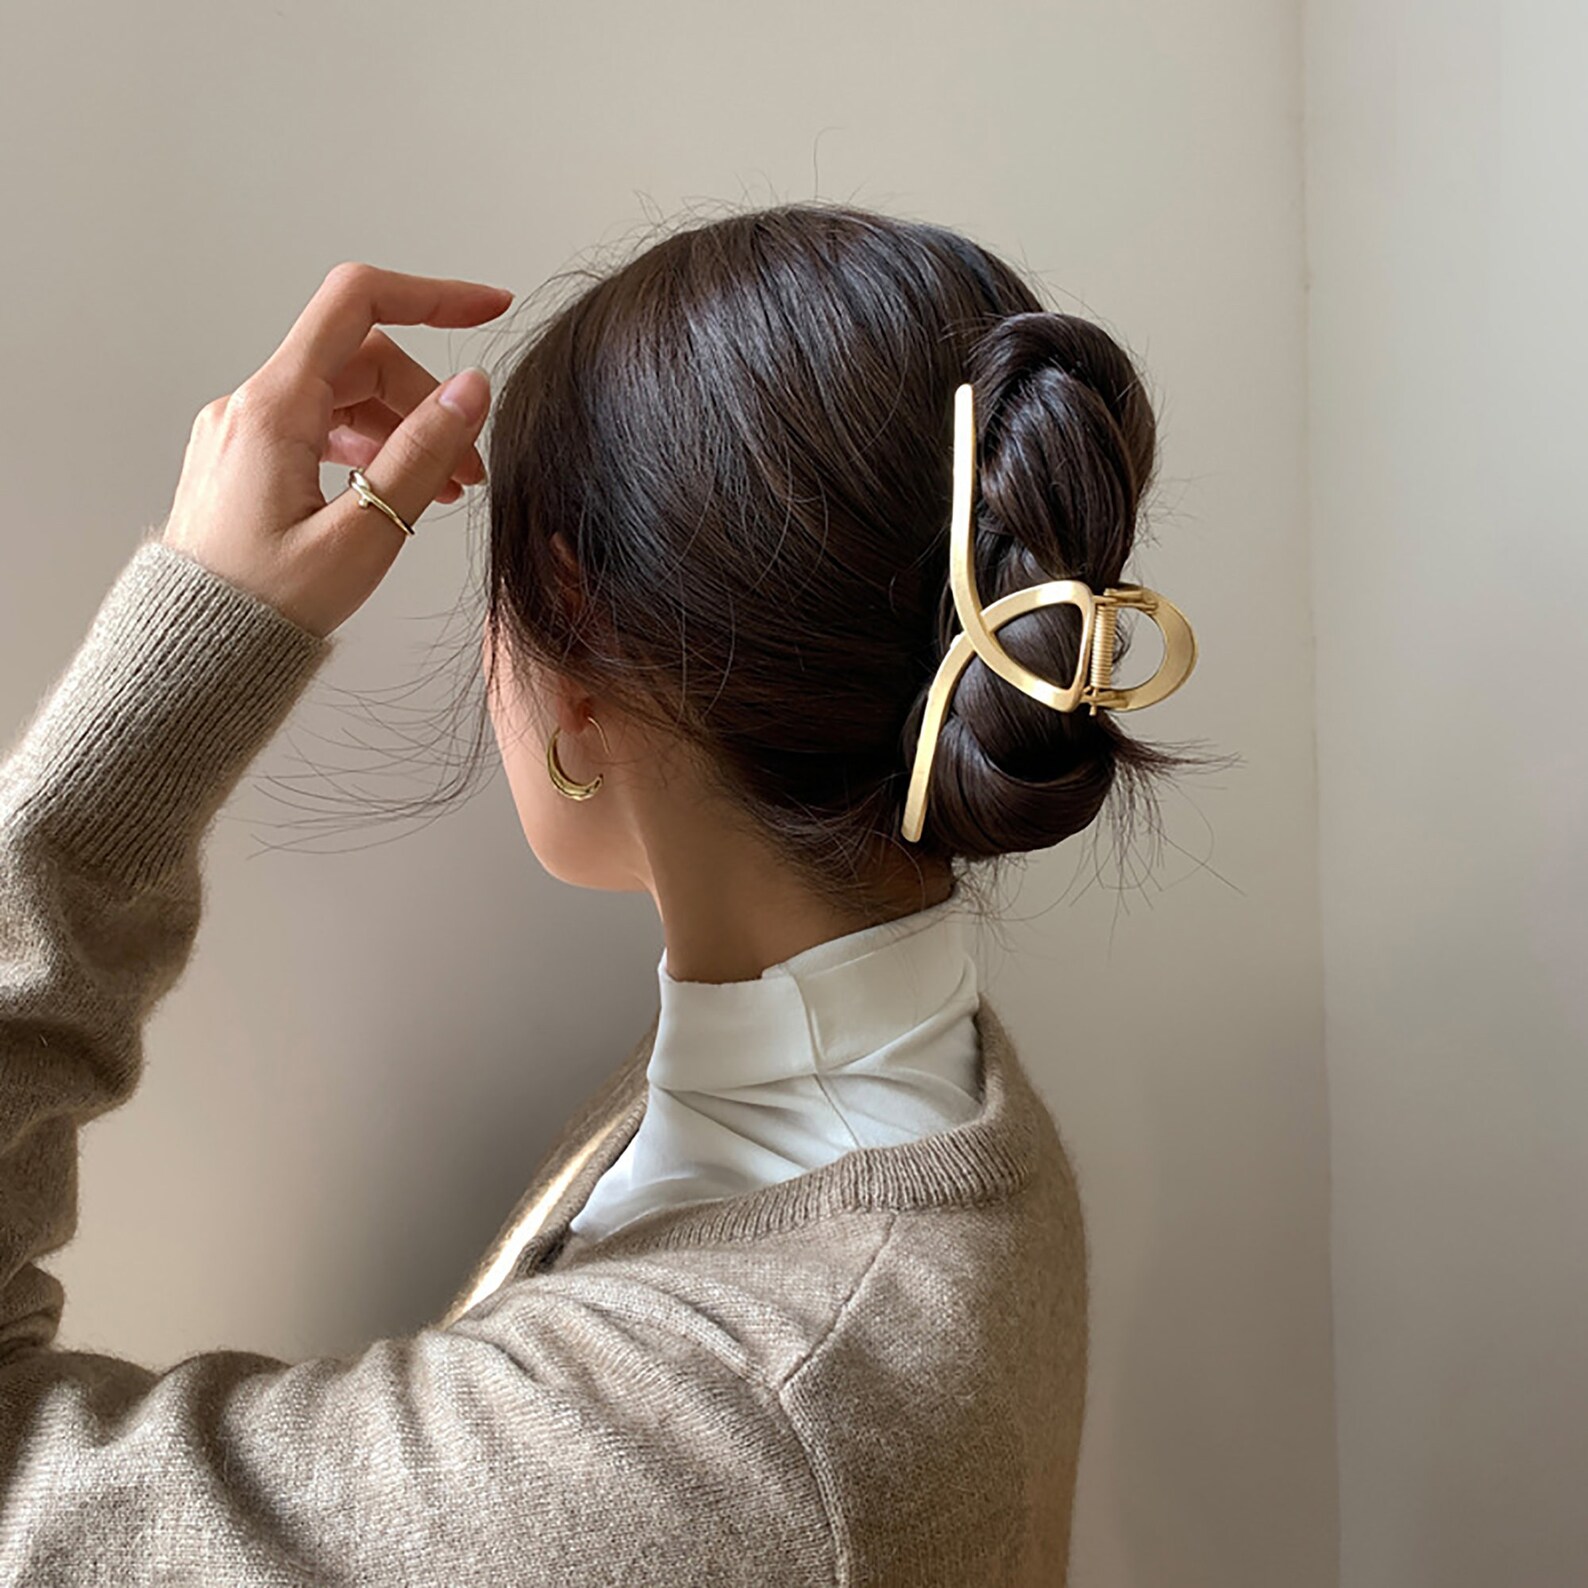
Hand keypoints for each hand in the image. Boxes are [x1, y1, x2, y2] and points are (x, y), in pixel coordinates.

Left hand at [155, 261, 514, 638]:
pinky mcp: (247, 461)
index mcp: (274, 410)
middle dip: (427, 400)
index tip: (488, 309)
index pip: (359, 305)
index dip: (431, 297)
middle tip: (472, 467)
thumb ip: (422, 453)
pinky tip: (397, 493)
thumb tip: (472, 388)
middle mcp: (251, 407)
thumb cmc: (267, 606)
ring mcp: (245, 433)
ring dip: (404, 430)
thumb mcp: (365, 532)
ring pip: (344, 397)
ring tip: (447, 492)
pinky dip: (369, 448)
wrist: (193, 656)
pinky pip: (319, 428)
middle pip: (361, 361)